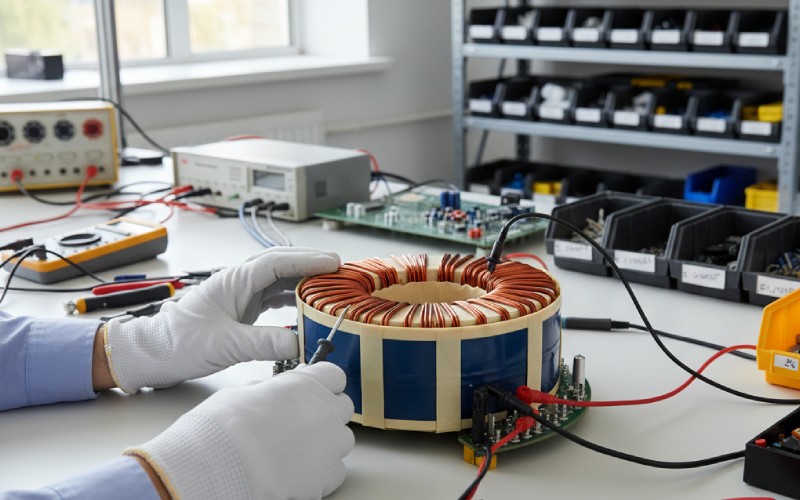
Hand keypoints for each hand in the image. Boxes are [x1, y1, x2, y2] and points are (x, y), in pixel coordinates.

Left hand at [104, 247, 339, 392]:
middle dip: (312, 265)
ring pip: (278, 280)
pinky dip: (291, 298)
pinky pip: (271, 296)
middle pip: (282, 264)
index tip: (334, 263)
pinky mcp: (239, 309)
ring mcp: (239, 294)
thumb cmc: (177, 344)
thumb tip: (299, 344)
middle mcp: (238, 282)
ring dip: (303, 280)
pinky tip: (304, 306)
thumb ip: (263, 344)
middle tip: (341, 272)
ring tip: (328, 287)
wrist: (151, 353)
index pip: (278, 261)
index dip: (308, 260)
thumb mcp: (225, 346)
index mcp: (234, 281)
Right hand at [126, 363, 354, 499]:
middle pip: (343, 406)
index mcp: (306, 385)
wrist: (218, 469)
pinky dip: (321, 472)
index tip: (312, 390)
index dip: (322, 382)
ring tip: (298, 450)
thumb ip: (266, 391)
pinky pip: (335, 471)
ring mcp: (330, 447)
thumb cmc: (222, 428)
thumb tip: (267, 395)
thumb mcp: (241, 394)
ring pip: (343, 440)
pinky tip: (298, 473)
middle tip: (302, 421)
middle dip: (326, 411)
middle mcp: (325, 412)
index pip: (333, 376)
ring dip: (327, 442)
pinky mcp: (326, 479)